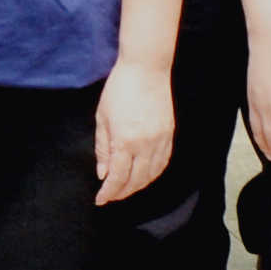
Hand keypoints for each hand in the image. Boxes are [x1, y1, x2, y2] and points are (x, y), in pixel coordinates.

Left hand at [91, 53, 174, 206]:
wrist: (147, 69)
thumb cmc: (119, 90)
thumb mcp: (102, 117)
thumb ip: (103, 148)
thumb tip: (103, 173)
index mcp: (125, 141)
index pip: (118, 177)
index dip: (109, 192)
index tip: (100, 200)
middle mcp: (145, 145)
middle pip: (136, 181)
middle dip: (122, 192)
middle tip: (111, 196)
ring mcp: (160, 141)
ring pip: (151, 175)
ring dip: (138, 186)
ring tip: (126, 189)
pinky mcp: (169, 135)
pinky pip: (163, 163)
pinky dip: (153, 174)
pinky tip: (144, 176)